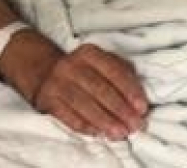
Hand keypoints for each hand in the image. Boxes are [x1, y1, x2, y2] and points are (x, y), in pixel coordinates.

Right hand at [30, 42, 148, 139]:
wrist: (45, 71)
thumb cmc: (83, 69)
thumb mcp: (100, 61)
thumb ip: (121, 71)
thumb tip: (137, 94)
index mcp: (89, 53)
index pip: (113, 71)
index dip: (129, 90)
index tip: (141, 107)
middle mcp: (71, 66)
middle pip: (99, 89)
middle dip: (119, 109)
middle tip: (134, 124)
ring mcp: (57, 83)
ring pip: (83, 104)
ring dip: (104, 120)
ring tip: (119, 133)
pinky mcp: (47, 100)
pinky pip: (67, 116)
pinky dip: (84, 126)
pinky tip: (98, 133)